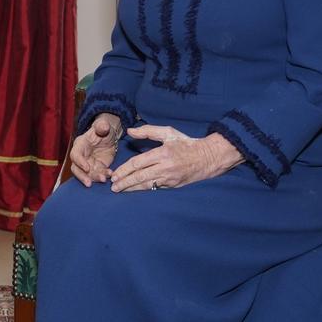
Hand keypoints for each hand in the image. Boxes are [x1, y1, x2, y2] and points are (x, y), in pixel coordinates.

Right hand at [70, 113, 121, 186]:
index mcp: (80, 145)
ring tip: (104, 179)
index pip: (75, 154)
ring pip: (87, 174)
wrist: (109, 135)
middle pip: (76, 168)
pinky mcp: (97, 168)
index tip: (87, 168)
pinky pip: (98, 174)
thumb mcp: (103, 126)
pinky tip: (110, 175)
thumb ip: (102, 126)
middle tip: (89, 183)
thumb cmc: (103, 129)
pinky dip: (104, 176)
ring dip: (95, 178)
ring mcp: (89, 163)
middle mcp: (82, 156)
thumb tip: (103, 126)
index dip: (79, 162)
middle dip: (82, 176)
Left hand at [109, 124, 243, 191]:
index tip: (115, 174)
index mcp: (162, 153)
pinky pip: (156, 188)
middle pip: (140, 176)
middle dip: (125, 182)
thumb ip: (148, 131)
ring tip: (120, 190)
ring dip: (131, 188)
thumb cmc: (186, 143)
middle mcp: (165, 167)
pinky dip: (144, 189)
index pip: (138, 163)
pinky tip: (134, 190)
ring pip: (147, 185)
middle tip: (113, 186)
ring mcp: (170, 178)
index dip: (124, 170)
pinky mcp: (174, 185)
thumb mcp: (168, 132)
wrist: (208, 157)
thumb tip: (130, 131)